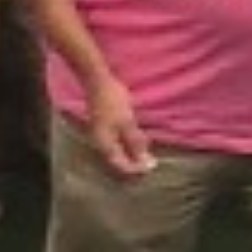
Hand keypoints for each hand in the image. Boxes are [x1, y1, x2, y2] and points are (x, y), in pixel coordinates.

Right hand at [75, 63, 155, 180]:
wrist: (99, 83)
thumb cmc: (113, 102)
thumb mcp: (127, 123)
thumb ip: (135, 143)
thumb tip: (144, 161)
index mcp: (105, 144)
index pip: (121, 165)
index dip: (137, 169)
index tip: (152, 165)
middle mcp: (102, 143)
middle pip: (120, 160)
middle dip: (137, 162)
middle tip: (153, 161)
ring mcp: (104, 136)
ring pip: (121, 151)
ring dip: (135, 153)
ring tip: (148, 151)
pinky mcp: (108, 128)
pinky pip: (120, 142)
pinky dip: (131, 144)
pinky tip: (140, 138)